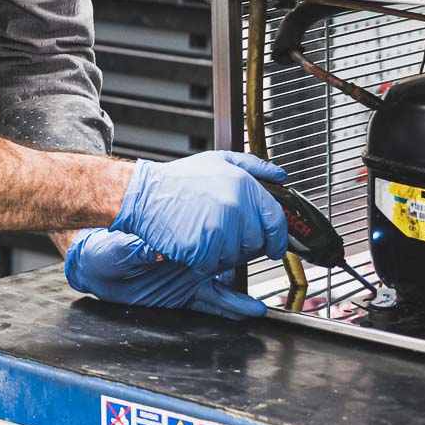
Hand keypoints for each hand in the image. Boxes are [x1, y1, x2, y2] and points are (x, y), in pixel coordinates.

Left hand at [64, 229, 266, 318]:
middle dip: (249, 262)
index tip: (257, 241)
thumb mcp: (121, 248)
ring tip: (261, 305)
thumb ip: (139, 252)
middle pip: (227, 258)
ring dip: (242, 296)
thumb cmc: (105, 248)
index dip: (237, 237)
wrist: (93, 268)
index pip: (214, 236)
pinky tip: (248, 312)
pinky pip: (211, 304)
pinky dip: (230, 310)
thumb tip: (151, 253)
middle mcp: (189, 256)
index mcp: (178, 236)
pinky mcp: (183, 296)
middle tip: (267, 268)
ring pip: (224, 285)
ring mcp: (188, 277)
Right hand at [111, 151, 287, 273]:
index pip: (275, 221)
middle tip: (227, 235)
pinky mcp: (201, 249)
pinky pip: (213, 265)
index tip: (274, 246)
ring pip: (235, 256)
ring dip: (224, 252)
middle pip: (256, 242)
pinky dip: (205, 260)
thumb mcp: (218, 160)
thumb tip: (280, 177)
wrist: (144, 195)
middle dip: (245, 243)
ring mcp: (218, 231)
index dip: (278, 238)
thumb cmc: (178, 179)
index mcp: (242, 186)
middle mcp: (234, 208)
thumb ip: (254, 167)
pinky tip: (194, 242)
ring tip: (206, 235)